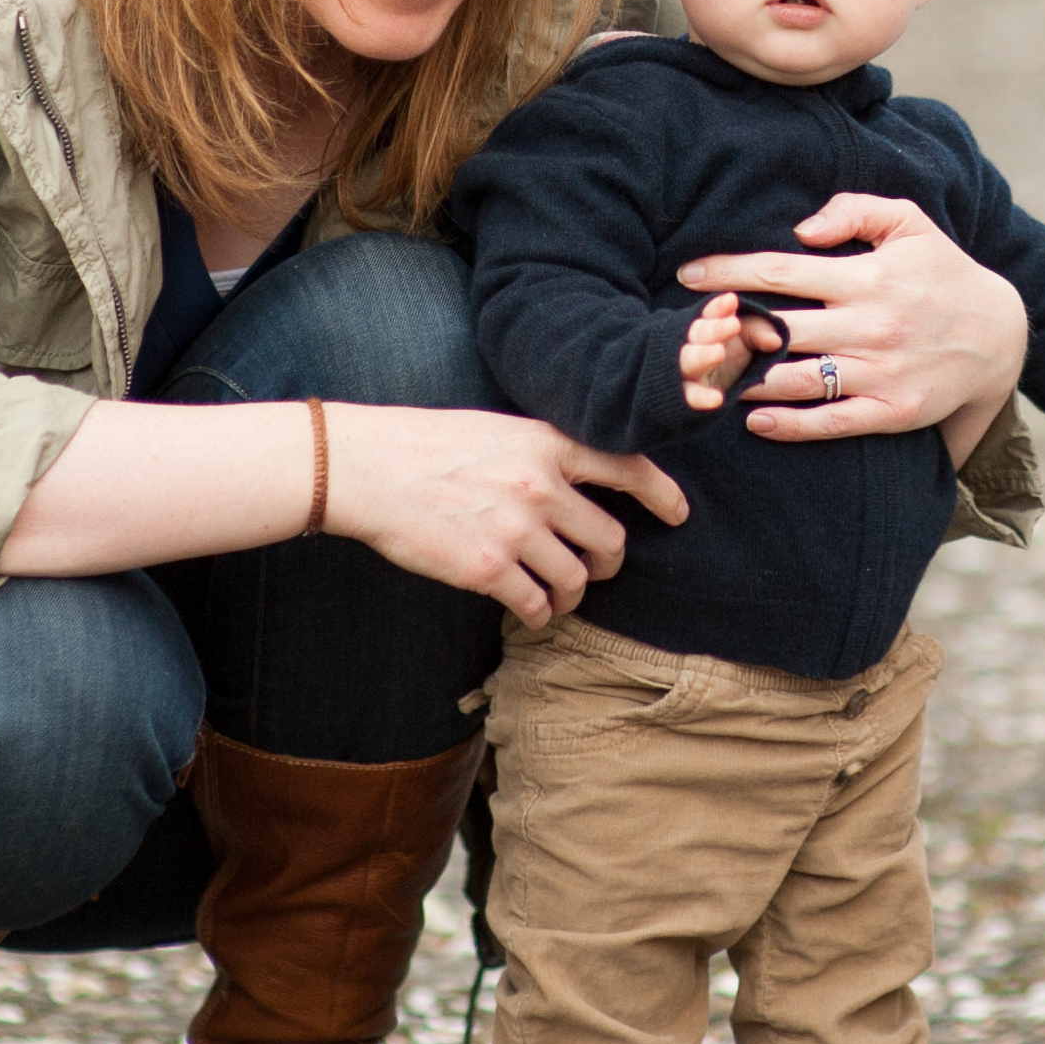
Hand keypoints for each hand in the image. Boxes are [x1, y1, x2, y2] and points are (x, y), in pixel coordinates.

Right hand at [324, 405, 689, 627]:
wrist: (367, 467)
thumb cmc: (427, 444)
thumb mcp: (498, 429)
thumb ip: (543, 454)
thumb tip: (580, 486)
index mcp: (546, 443)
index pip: (628, 466)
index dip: (663, 494)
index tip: (677, 515)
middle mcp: (541, 486)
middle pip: (611, 539)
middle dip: (608, 562)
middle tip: (593, 569)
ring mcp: (516, 529)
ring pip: (578, 580)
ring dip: (573, 595)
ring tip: (556, 596)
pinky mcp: (487, 569)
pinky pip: (537, 606)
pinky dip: (539, 614)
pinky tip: (528, 610)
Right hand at [676, 292, 780, 410]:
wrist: (713, 393)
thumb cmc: (732, 357)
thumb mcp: (749, 340)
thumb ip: (760, 333)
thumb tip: (776, 341)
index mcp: (706, 326)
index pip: (710, 312)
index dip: (719, 307)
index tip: (732, 300)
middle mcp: (692, 345)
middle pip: (697, 333)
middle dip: (714, 328)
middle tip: (733, 324)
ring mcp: (687, 371)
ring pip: (688, 361)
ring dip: (702, 356)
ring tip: (719, 352)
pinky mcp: (687, 397)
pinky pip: (690, 396)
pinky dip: (701, 398)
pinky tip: (717, 399)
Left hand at [681, 192, 1028, 444]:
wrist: (1001, 335)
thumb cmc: (942, 273)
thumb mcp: (909, 222)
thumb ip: (854, 209)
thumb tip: (800, 227)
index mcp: (868, 275)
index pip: (781, 272)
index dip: (728, 272)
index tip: (688, 275)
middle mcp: (871, 324)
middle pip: (778, 328)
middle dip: (727, 330)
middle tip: (688, 331)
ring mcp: (881, 371)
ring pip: (795, 378)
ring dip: (746, 377)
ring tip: (711, 371)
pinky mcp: (892, 410)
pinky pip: (830, 421)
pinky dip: (787, 424)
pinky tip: (752, 418)